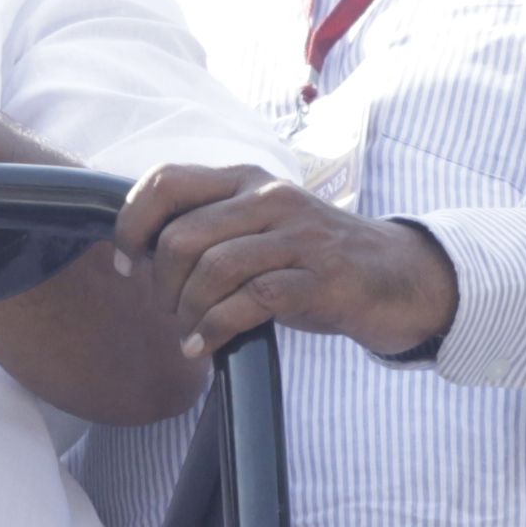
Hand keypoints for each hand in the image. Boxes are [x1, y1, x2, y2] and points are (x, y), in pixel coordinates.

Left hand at [113, 165, 460, 363]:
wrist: (397, 278)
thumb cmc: (314, 260)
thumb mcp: (260, 229)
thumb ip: (211, 229)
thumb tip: (139, 256)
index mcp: (248, 180)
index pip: (167, 181)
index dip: (132, 225)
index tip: (128, 264)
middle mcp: (271, 198)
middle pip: (182, 235)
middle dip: (160, 284)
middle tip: (167, 311)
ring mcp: (298, 236)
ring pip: (212, 268)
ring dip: (187, 311)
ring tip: (188, 332)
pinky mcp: (320, 278)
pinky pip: (249, 301)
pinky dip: (215, 329)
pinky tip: (205, 346)